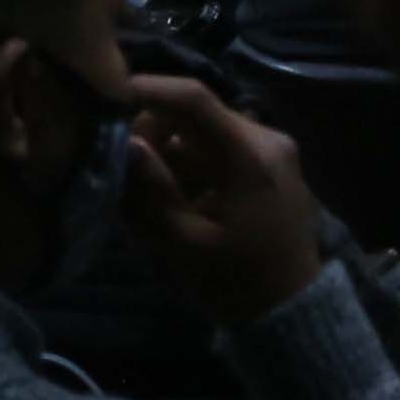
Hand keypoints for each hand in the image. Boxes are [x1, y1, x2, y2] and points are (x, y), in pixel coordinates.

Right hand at [117, 73, 322, 322]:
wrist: (291, 309)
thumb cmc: (236, 282)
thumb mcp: (184, 244)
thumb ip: (151, 191)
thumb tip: (125, 143)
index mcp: (249, 156)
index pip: (193, 99)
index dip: (148, 90)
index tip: (108, 96)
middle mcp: (267, 139)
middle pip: (198, 112)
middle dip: (156, 130)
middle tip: (127, 165)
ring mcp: (273, 149)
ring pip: (207, 129)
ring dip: (173, 148)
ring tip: (149, 187)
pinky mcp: (272, 163)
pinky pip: (222, 146)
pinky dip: (194, 160)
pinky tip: (178, 194)